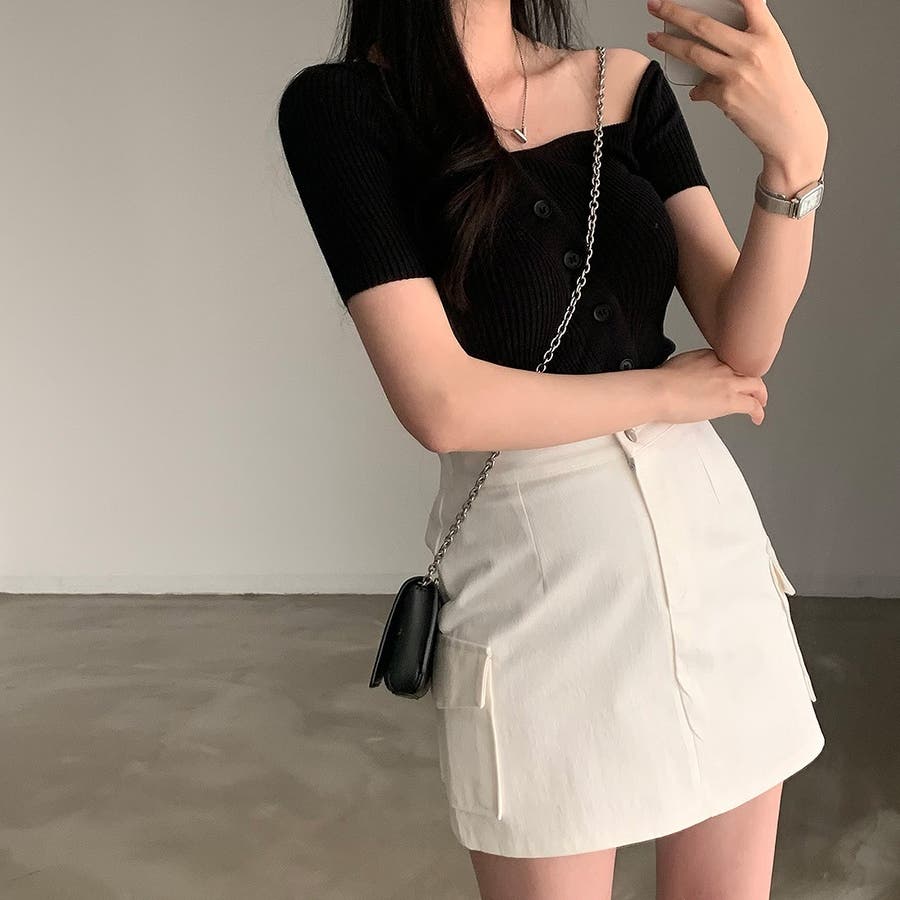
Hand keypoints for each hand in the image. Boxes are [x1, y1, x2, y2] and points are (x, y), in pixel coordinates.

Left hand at [646, 0, 827, 172]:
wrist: (790, 126)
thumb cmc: (781, 89)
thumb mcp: (776, 53)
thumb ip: (752, 37)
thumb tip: (719, 31)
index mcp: (768, 35)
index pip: (748, 0)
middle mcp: (752, 51)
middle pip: (704, 25)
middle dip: (674, 12)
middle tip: (656, 6)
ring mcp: (737, 74)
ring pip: (693, 53)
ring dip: (669, 44)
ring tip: (654, 38)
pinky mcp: (726, 97)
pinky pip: (701, 87)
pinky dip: (697, 89)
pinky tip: (698, 90)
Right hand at [657, 348, 767, 424]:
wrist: (658, 390)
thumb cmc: (658, 383)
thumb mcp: (673, 366)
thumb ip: (683, 372)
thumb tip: (680, 381)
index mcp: (707, 356)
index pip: (728, 362)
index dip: (732, 372)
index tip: (729, 380)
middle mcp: (721, 366)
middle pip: (746, 370)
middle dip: (751, 380)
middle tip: (752, 389)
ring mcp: (727, 382)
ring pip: (756, 385)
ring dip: (760, 395)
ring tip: (760, 402)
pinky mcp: (730, 400)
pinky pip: (753, 406)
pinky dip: (758, 412)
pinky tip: (757, 418)